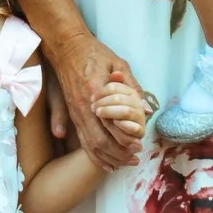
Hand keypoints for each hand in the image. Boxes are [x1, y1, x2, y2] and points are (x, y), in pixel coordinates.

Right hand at [44, 31, 144, 170]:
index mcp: (96, 93)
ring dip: (108, 157)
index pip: (111, 124)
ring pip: (90, 144)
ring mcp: (76, 113)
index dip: (125, 138)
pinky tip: (106, 163)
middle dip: (118, 154)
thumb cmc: (94, 54)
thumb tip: (146, 108)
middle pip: (99, 140)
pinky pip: (82, 141)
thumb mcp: (117, 64)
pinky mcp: (72, 115)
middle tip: (135, 159)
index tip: (139, 145)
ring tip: (124, 164)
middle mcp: (84, 107)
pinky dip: (94, 155)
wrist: (66, 48)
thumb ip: (132, 87)